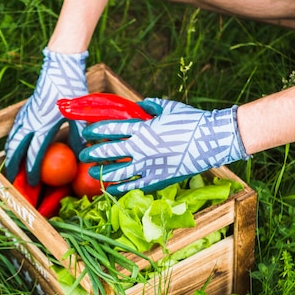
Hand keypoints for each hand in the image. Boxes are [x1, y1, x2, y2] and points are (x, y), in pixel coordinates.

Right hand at [4, 48, 87, 184]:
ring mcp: (26, 115)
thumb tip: (82, 156)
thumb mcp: (79, 116)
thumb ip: (78, 137)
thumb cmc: (72, 91)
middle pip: (16, 149)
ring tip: (9, 167)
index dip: (32, 171)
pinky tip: (14, 146)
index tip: (32, 184)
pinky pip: (14, 129)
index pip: (34, 154)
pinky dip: (12, 141)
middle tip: (13, 180)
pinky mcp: (25, 109)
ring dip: (9, 154)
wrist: (60, 67)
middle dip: (13, 166)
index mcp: (44, 126)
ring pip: (12, 139)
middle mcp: (31, 123)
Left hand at [80, 97, 248, 193]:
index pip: (111, 128)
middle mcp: (141, 148)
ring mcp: (148, 165)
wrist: (211, 140)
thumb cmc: (191, 121)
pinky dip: (119, 188)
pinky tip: (109, 189)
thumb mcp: (168, 107)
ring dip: (101, 172)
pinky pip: (133, 185)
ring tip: (91, 172)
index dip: (96, 130)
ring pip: (117, 172)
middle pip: (108, 151)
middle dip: (92, 152)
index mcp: (142, 128)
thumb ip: (150, 106)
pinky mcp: (157, 179)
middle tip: (83, 154)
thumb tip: (139, 105)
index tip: (87, 131)